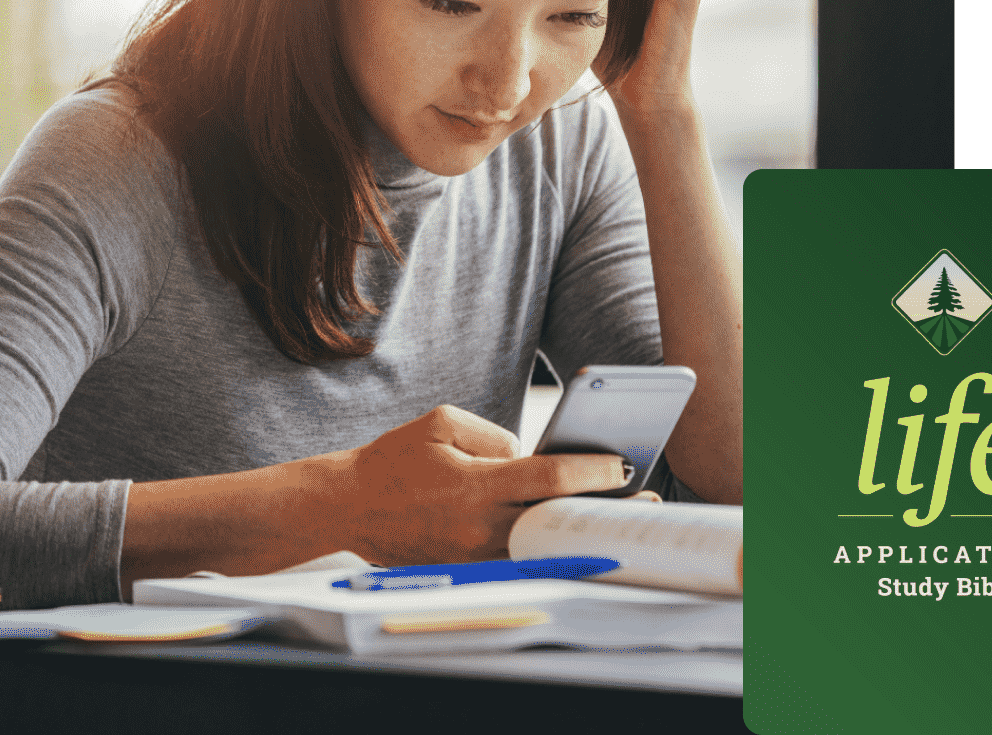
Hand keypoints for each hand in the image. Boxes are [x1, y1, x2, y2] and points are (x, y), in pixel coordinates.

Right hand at [336, 405, 631, 565]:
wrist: (348, 504)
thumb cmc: (395, 458)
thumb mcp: (442, 423)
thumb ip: (495, 436)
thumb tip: (530, 456)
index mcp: (475, 485)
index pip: (547, 478)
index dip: (591, 473)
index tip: (623, 466)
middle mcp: (478, 526)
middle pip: (554, 520)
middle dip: (599, 511)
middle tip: (643, 503)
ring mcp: (473, 555)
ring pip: (540, 545)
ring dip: (575, 532)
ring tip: (613, 519)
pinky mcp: (467, 570)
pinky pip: (516, 558)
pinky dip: (545, 548)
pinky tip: (567, 536)